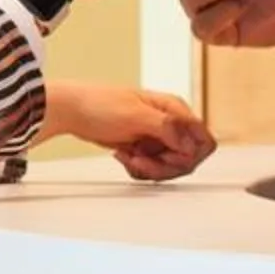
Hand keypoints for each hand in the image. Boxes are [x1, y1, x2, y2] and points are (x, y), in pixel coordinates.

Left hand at [41, 82, 215, 181]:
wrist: (71, 111)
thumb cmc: (99, 104)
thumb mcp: (134, 114)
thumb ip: (166, 127)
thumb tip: (188, 142)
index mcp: (174, 109)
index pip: (203, 140)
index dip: (189, 155)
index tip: (167, 157)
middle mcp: (170, 124)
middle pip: (188, 159)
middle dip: (164, 166)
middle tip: (140, 160)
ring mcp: (157, 137)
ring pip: (170, 167)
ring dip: (149, 169)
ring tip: (129, 158)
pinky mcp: (145, 148)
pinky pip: (153, 169)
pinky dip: (138, 169)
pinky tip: (123, 157)